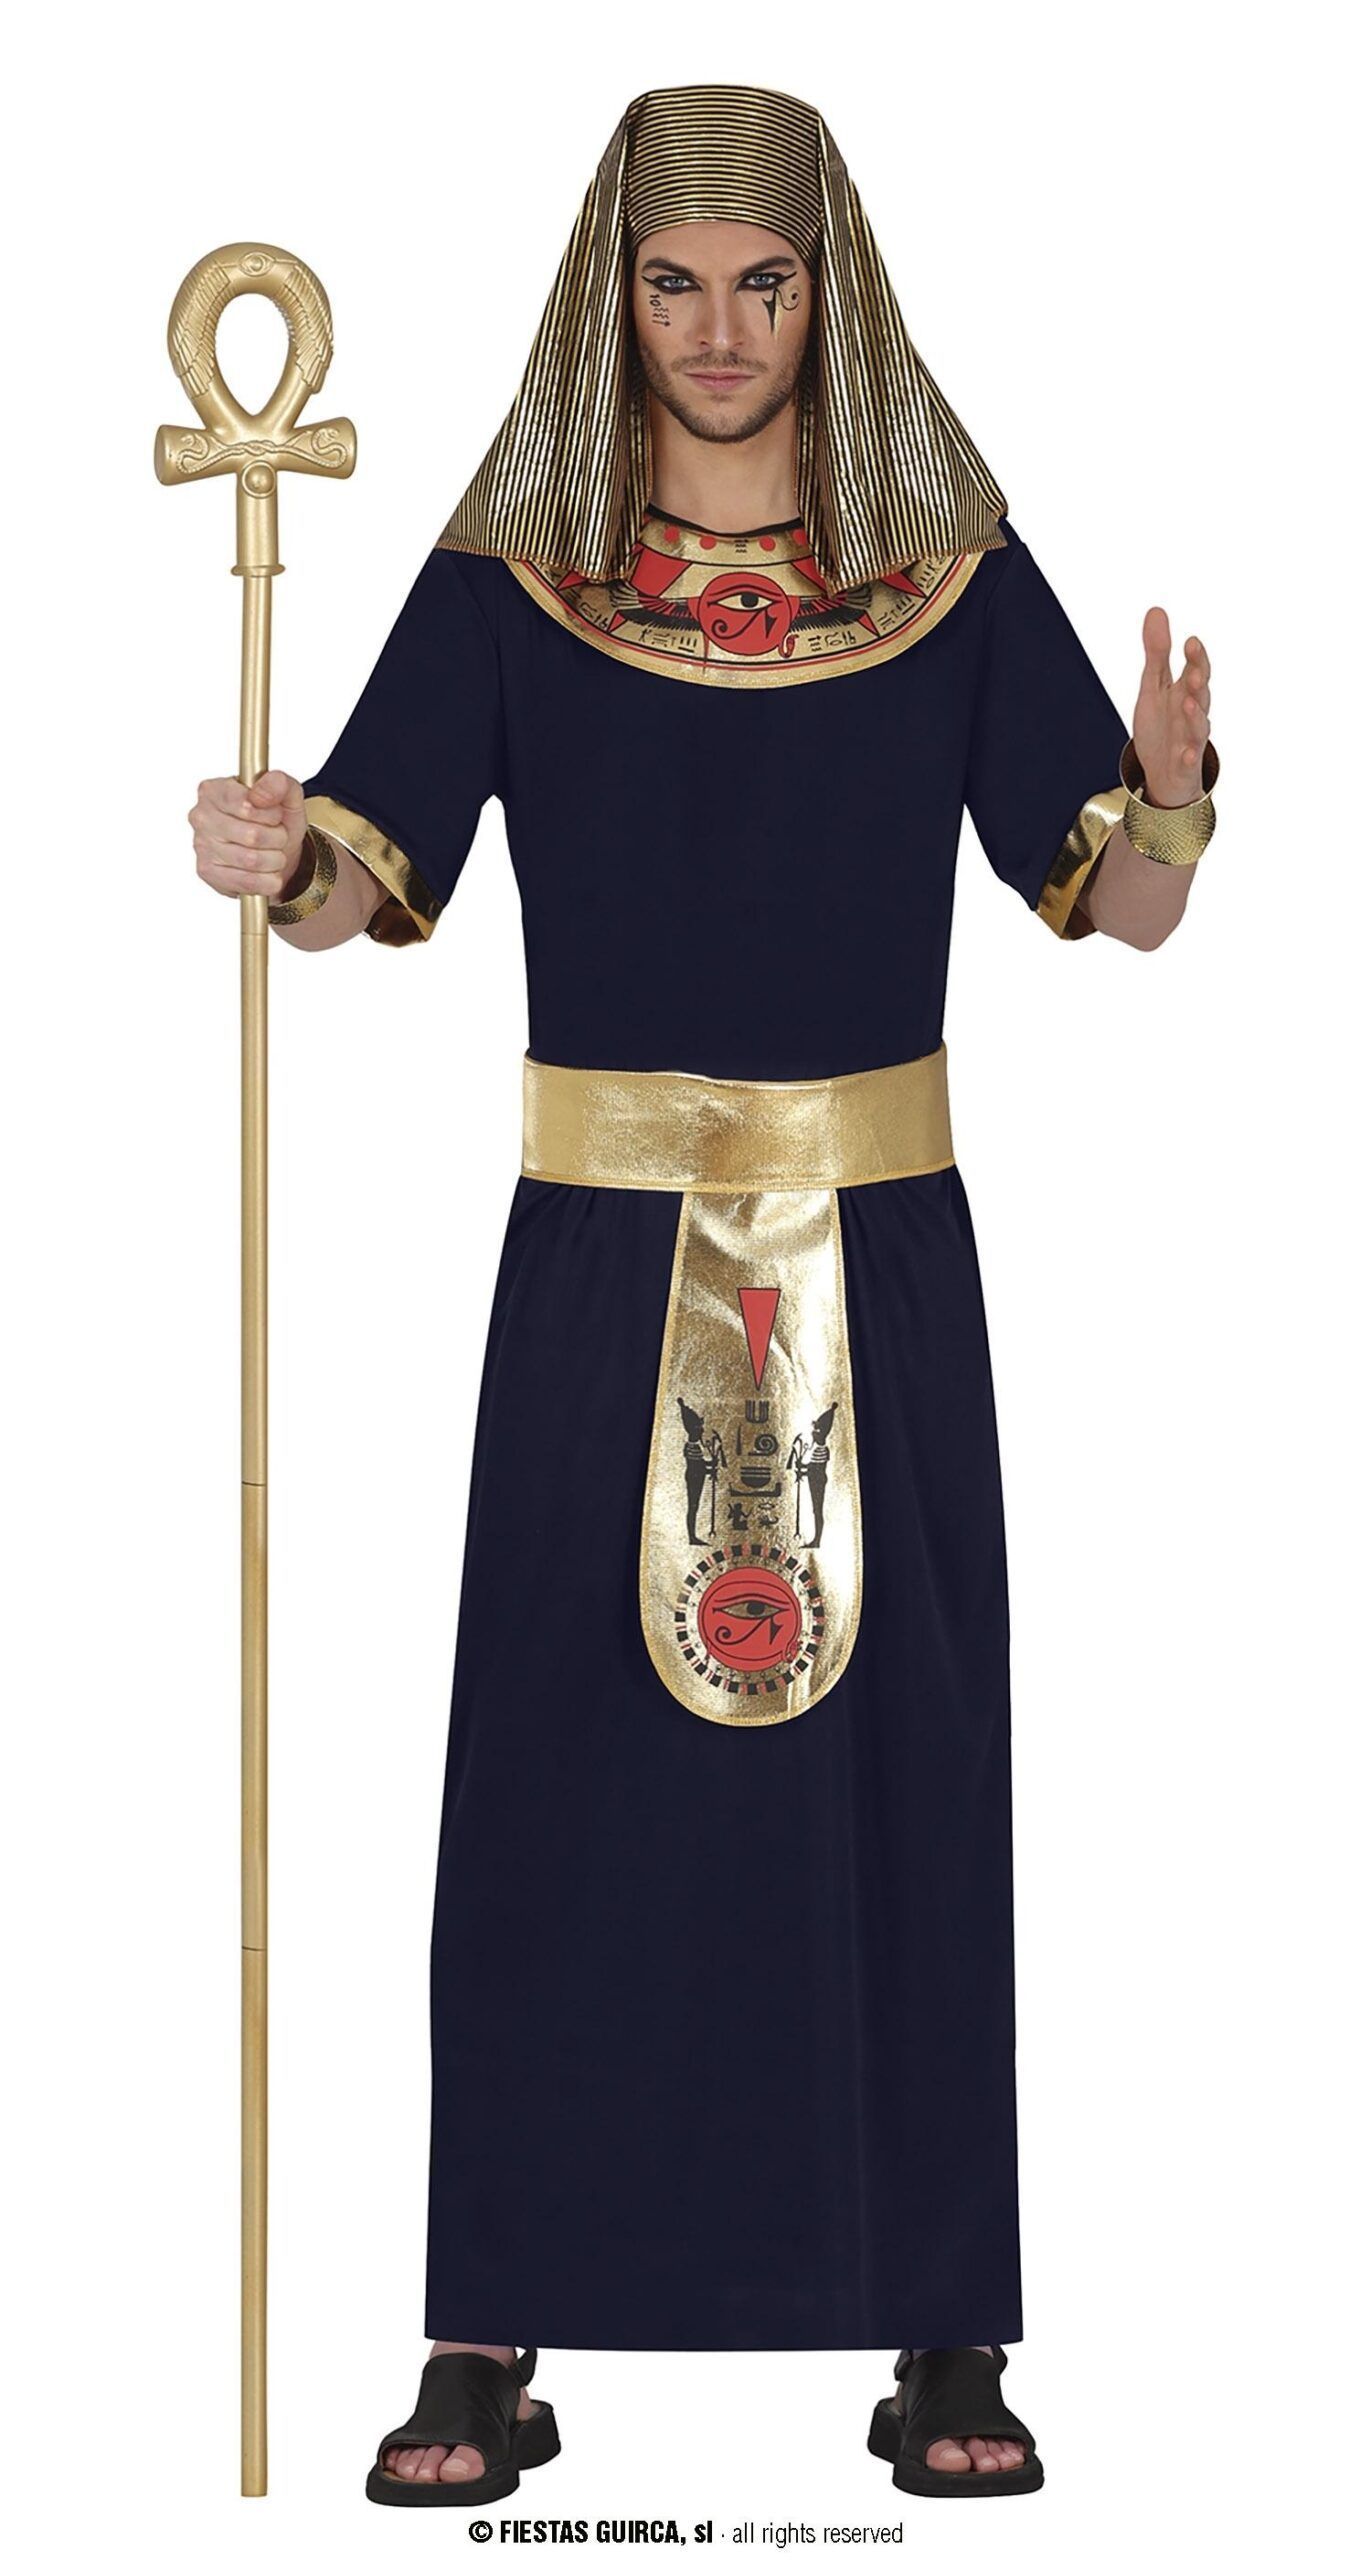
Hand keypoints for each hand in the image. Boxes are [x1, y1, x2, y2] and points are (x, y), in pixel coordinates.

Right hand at [189, 769, 306, 900]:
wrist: (276, 851)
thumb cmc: (275, 820)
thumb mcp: (287, 796)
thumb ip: (279, 783)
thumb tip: (261, 794)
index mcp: (214, 790)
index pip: (247, 805)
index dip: (271, 814)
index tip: (275, 815)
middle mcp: (201, 816)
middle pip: (252, 836)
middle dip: (277, 839)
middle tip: (277, 836)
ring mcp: (201, 845)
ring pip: (252, 860)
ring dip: (275, 860)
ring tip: (274, 853)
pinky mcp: (206, 871)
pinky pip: (246, 882)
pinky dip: (267, 881)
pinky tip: (268, 873)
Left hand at [1131, 608, 1211, 807]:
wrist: (1163, 771)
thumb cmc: (1162, 725)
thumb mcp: (1153, 686)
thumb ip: (1156, 652)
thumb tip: (1156, 610)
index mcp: (1186, 691)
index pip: (1195, 669)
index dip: (1195, 657)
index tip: (1191, 641)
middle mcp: (1192, 713)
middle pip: (1201, 695)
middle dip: (1199, 683)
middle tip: (1195, 672)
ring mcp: (1190, 740)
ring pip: (1198, 727)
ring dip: (1195, 716)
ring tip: (1188, 704)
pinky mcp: (1184, 764)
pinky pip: (1189, 761)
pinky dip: (1189, 757)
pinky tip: (1186, 753)